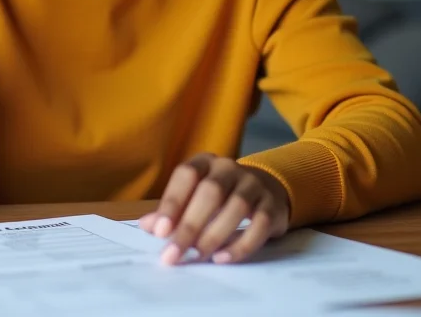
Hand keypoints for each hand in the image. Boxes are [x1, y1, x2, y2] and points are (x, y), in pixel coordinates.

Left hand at [139, 154, 289, 264]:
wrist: (266, 189)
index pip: (186, 175)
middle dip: (190, 225)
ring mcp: (253, 184)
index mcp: (204, 162)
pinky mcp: (272, 205)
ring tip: (197, 256)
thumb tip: (148, 226)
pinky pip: (259, 224)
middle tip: (174, 254)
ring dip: (214, 235)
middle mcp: (229, 168)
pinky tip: (222, 258)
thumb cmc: (220, 196)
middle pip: (210, 192)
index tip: (160, 231)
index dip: (172, 202)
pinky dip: (241, 244)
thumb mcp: (194, 196)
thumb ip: (172, 211)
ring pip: (236, 207)